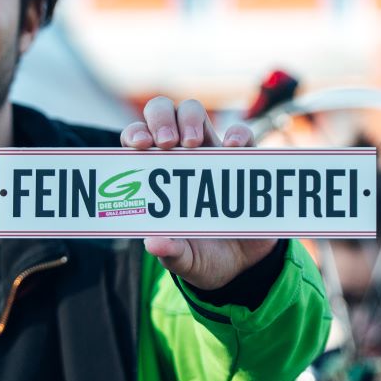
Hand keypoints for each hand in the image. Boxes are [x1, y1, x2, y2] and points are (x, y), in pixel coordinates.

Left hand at [120, 96, 277, 289]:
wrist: (244, 267)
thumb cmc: (204, 257)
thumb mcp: (185, 261)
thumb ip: (170, 252)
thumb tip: (153, 243)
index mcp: (158, 176)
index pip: (138, 140)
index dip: (135, 133)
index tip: (139, 145)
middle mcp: (181, 158)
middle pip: (163, 113)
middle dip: (160, 118)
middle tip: (166, 143)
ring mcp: (211, 155)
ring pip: (193, 113)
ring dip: (190, 119)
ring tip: (192, 143)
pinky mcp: (242, 162)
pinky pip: (241, 134)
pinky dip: (237, 133)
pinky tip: (232, 148)